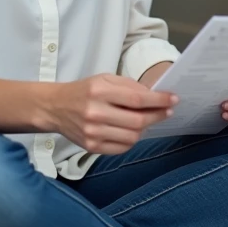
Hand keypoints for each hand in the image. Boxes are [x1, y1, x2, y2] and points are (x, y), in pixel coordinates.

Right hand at [48, 74, 177, 154]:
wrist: (55, 107)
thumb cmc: (83, 91)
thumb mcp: (104, 79)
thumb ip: (129, 86)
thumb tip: (155, 96)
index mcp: (99, 91)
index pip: (137, 99)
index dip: (159, 101)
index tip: (173, 99)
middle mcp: (95, 113)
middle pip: (137, 121)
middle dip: (157, 116)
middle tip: (167, 111)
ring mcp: (93, 133)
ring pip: (132, 136)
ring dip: (144, 128)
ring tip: (145, 120)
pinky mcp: (91, 147)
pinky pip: (122, 147)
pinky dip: (131, 139)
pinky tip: (131, 130)